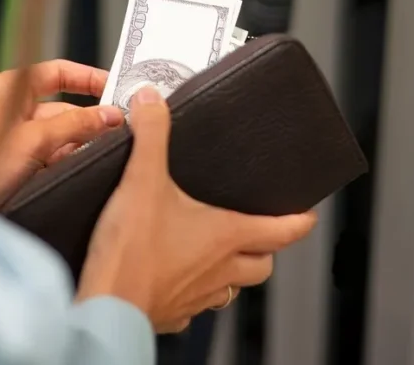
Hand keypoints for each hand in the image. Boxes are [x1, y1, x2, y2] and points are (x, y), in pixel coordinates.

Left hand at [0, 61, 123, 206]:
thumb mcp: (34, 141)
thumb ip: (76, 125)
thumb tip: (110, 115)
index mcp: (6, 88)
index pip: (56, 73)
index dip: (87, 78)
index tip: (115, 86)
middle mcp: (6, 106)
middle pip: (59, 106)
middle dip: (87, 119)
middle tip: (120, 129)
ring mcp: (7, 135)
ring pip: (54, 133)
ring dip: (77, 142)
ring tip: (105, 151)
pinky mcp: (8, 161)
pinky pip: (44, 153)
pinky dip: (62, 159)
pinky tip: (82, 168)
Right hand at [77, 88, 316, 333]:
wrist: (106, 306)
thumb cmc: (131, 251)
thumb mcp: (142, 179)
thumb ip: (151, 136)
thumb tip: (152, 101)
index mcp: (225, 236)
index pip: (280, 231)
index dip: (298, 221)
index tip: (307, 215)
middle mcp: (219, 269)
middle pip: (262, 264)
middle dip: (265, 247)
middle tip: (259, 231)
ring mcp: (197, 296)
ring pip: (232, 287)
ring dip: (232, 270)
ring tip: (217, 252)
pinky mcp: (172, 312)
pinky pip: (195, 305)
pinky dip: (194, 290)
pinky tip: (175, 276)